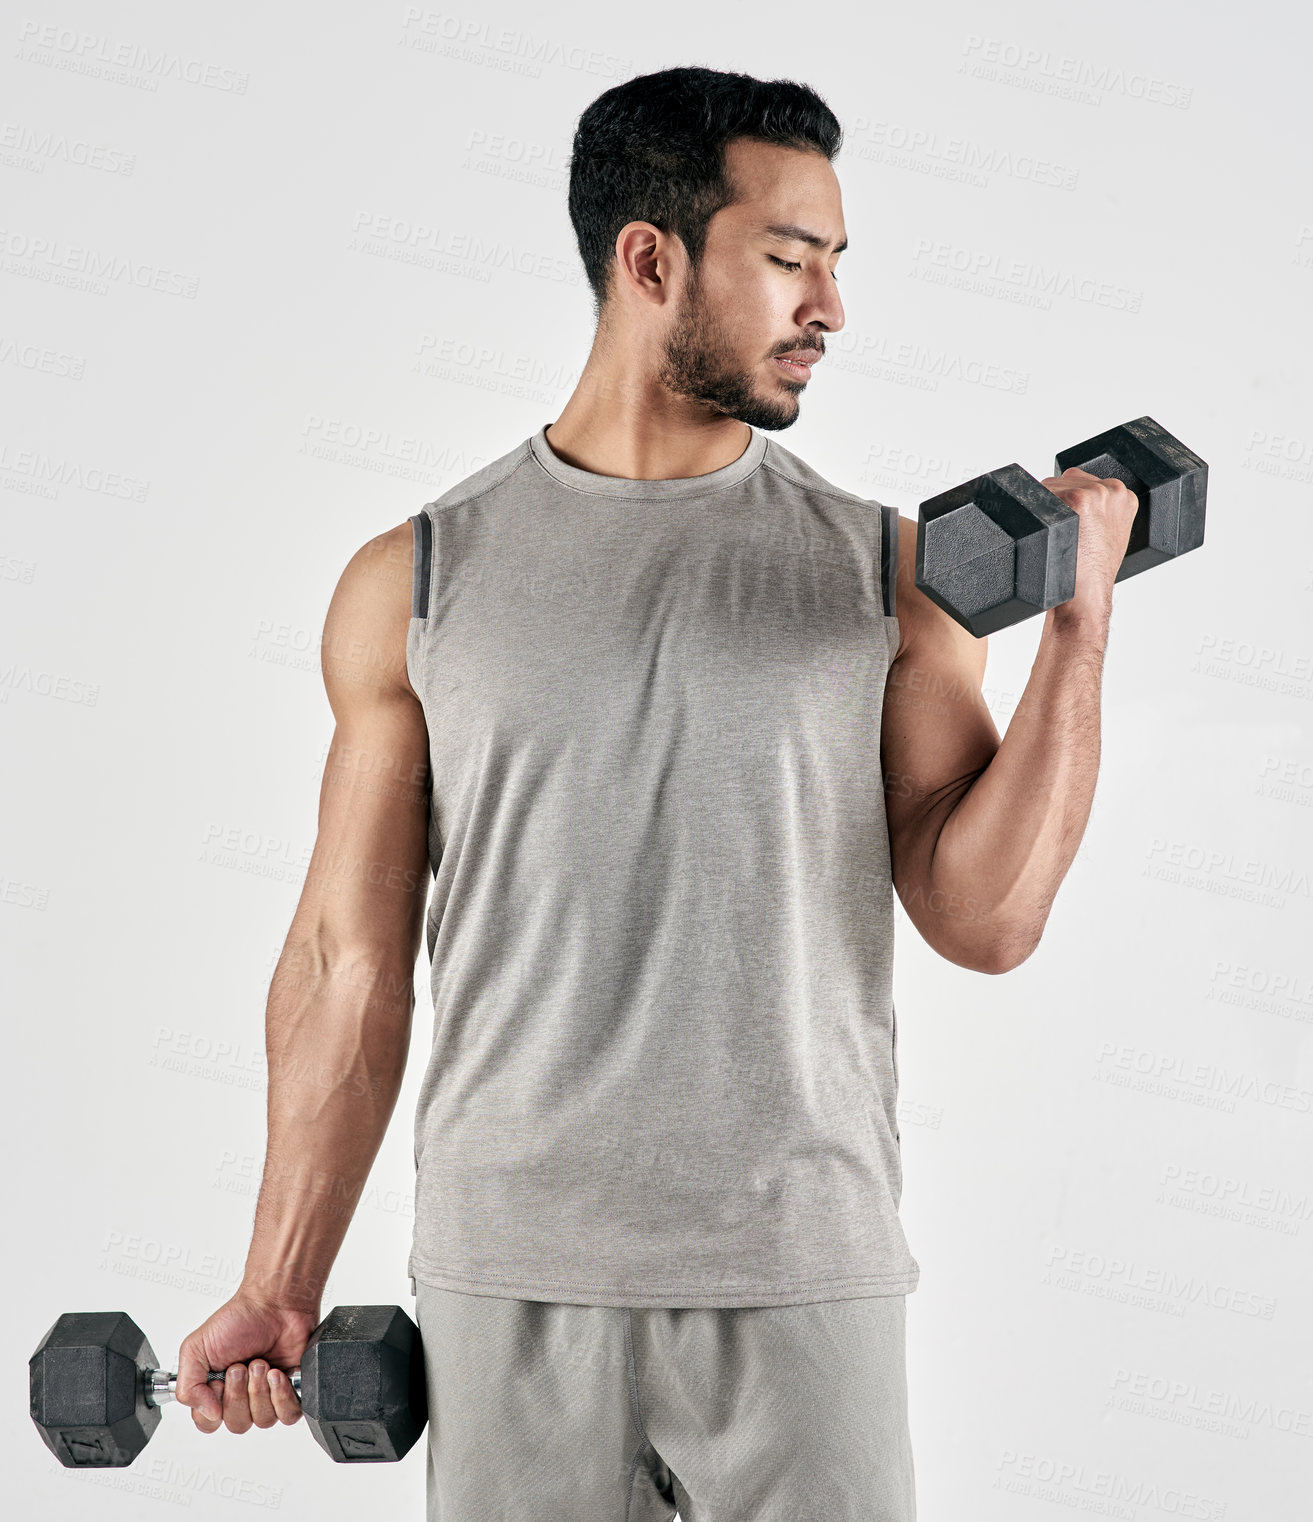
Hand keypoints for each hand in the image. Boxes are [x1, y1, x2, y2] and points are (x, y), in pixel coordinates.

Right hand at [175, 1293, 319, 1435]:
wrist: (275, 1302)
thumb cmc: (239, 1319)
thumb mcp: (196, 1348)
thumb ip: (188, 1386)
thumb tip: (208, 1414)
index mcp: (216, 1391)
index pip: (209, 1423)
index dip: (213, 1408)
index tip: (217, 1381)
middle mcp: (242, 1397)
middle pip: (238, 1424)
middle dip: (239, 1393)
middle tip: (242, 1365)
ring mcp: (268, 1395)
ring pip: (263, 1421)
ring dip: (259, 1389)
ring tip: (261, 1363)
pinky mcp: (292, 1391)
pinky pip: (288, 1414)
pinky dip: (282, 1395)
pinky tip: (277, 1374)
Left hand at [1037, 466, 1138, 623]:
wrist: (1087, 596)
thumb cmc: (1091, 572)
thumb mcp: (1109, 537)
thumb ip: (1101, 512)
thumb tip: (1074, 501)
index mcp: (1125, 496)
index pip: (1083, 482)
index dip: (1067, 503)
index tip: (1069, 526)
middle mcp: (1114, 490)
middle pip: (1064, 481)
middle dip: (1055, 504)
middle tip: (1062, 536)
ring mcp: (1098, 493)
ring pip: (1050, 486)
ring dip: (1043, 509)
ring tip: (1056, 537)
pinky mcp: (1080, 499)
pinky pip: (1041, 495)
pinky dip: (1035, 513)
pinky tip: (1048, 534)